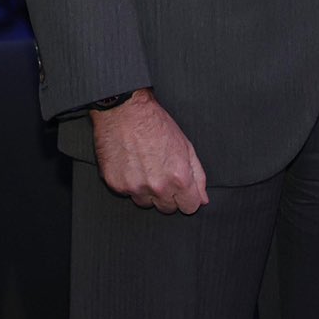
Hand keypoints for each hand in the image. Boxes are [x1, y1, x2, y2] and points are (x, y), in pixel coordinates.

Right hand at [90, 88, 207, 213]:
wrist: (124, 110)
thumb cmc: (156, 124)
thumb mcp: (186, 146)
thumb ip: (198, 176)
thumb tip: (202, 199)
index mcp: (179, 178)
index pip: (189, 207)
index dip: (186, 197)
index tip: (180, 189)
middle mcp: (158, 187)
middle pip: (167, 208)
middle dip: (166, 195)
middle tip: (159, 173)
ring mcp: (135, 187)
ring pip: (145, 203)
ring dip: (145, 191)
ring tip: (142, 168)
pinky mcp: (115, 184)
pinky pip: (126, 193)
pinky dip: (127, 182)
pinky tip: (128, 164)